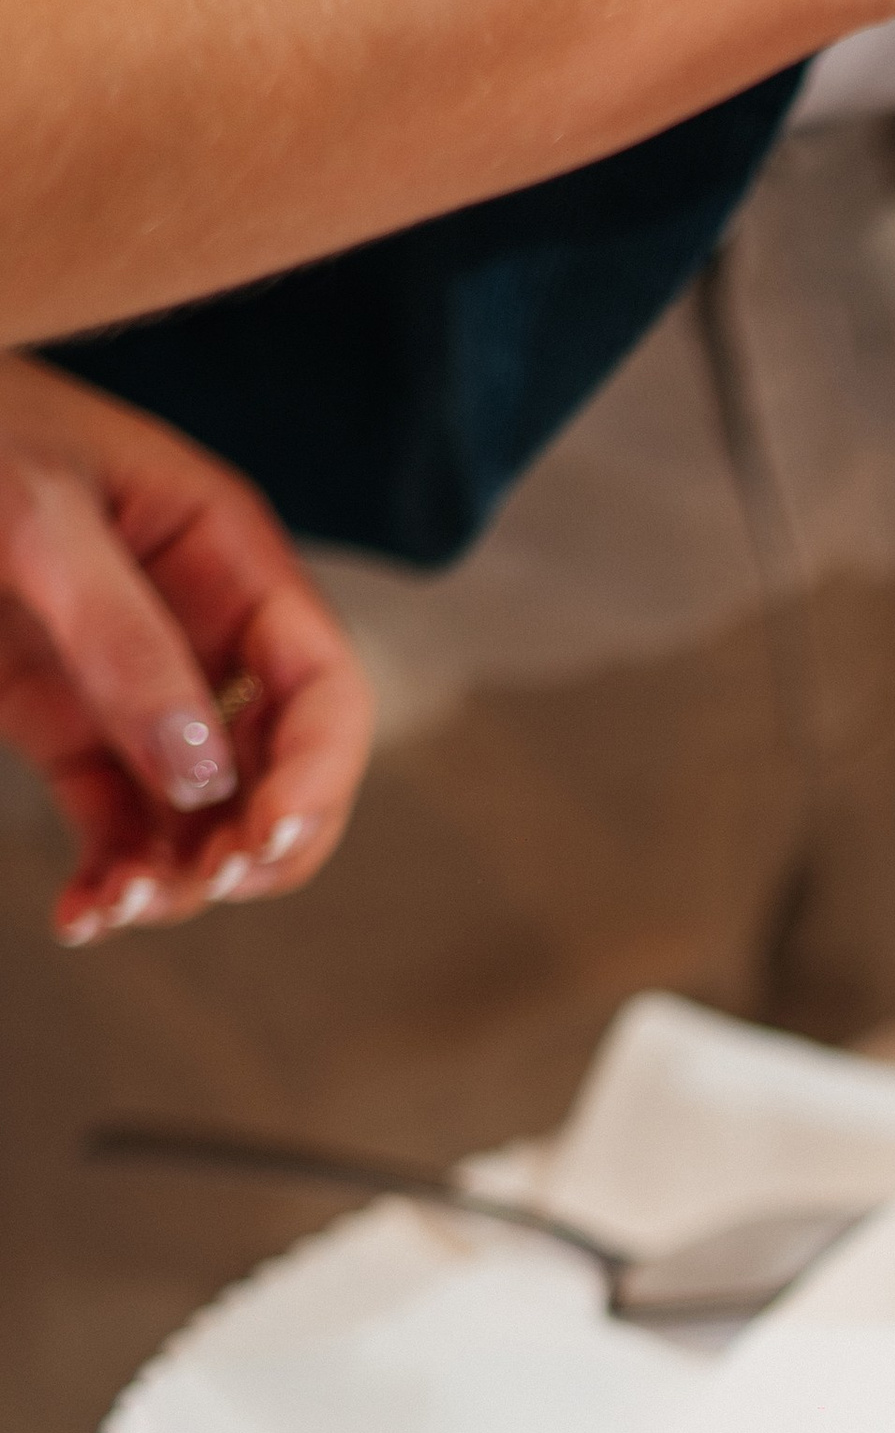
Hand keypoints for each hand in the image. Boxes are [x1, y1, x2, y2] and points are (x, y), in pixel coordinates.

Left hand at [0, 356, 370, 942]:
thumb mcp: (34, 517)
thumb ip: (120, 638)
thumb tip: (198, 774)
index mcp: (228, 556)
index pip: (322, 685)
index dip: (316, 772)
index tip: (265, 839)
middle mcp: (203, 630)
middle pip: (283, 768)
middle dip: (254, 843)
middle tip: (197, 884)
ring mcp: (138, 684)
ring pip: (204, 814)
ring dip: (179, 878)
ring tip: (114, 906)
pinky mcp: (69, 725)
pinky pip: (119, 821)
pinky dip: (113, 877)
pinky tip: (83, 915)